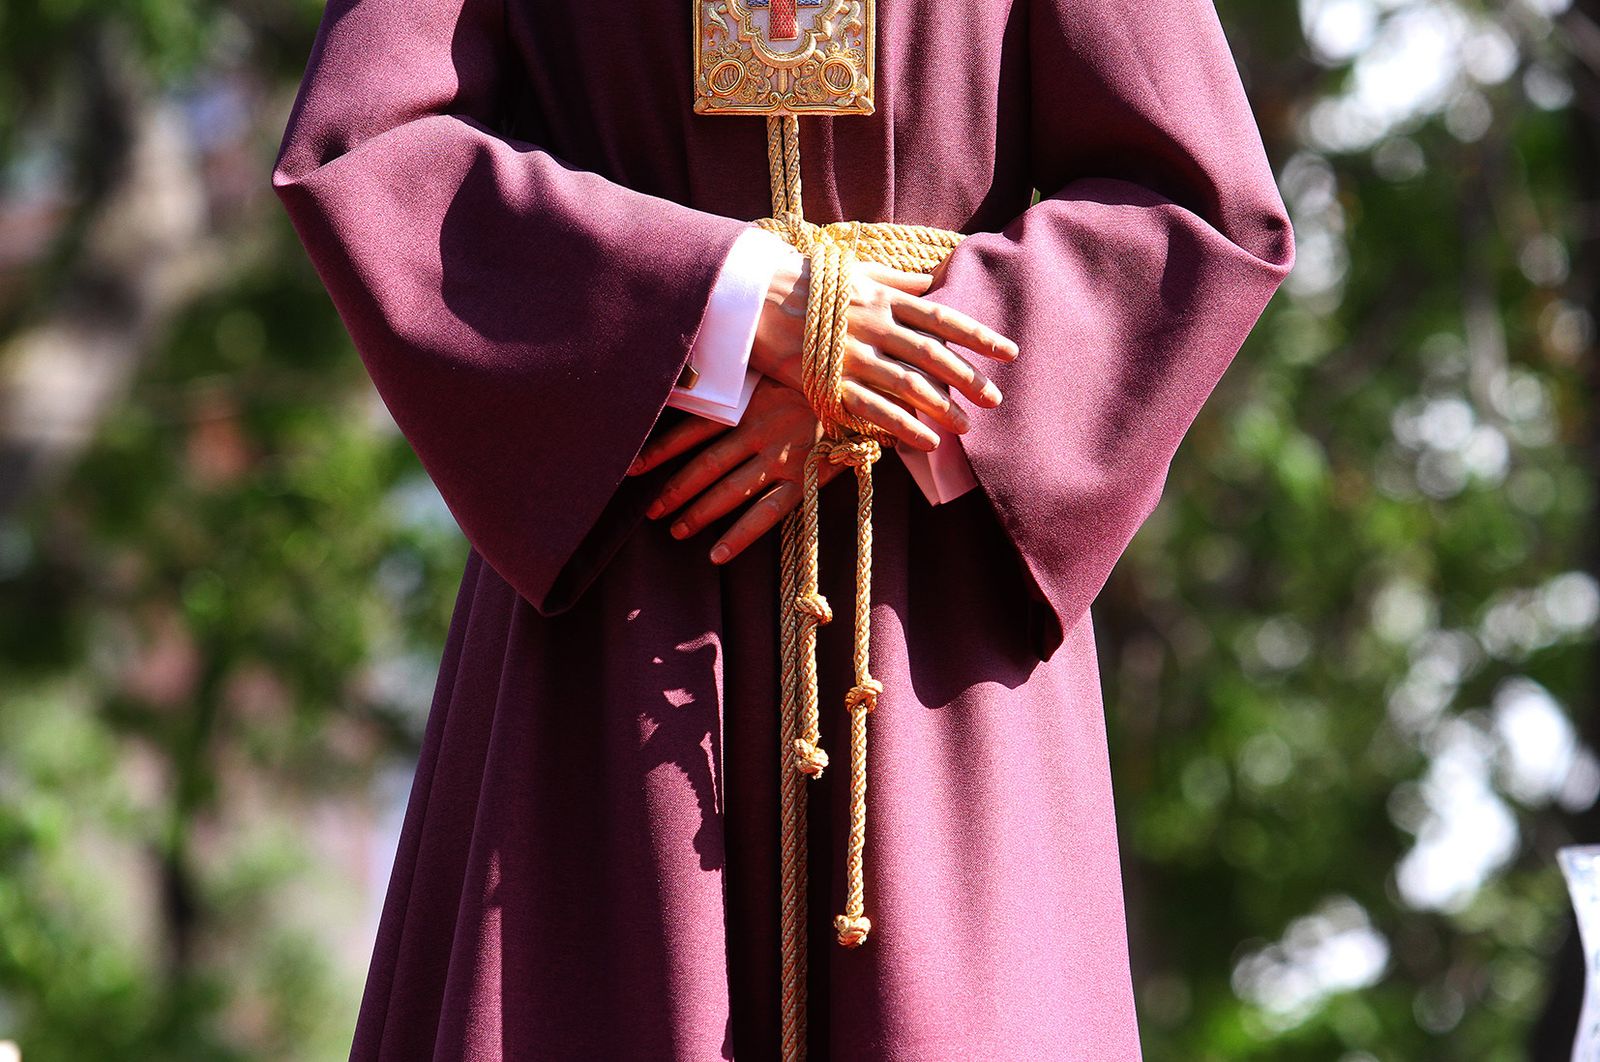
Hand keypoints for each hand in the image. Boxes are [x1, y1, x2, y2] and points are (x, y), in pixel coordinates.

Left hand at [627, 378, 845, 563]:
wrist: (870, 387)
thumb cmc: (816, 374)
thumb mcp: (776, 365)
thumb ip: (740, 376)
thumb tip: (693, 376)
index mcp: (749, 399)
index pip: (693, 427)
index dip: (661, 449)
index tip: (632, 467)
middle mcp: (761, 429)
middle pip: (705, 464)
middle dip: (674, 489)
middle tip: (648, 511)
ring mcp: (783, 456)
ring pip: (731, 490)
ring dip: (699, 512)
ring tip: (675, 531)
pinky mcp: (806, 478)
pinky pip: (768, 513)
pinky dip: (740, 535)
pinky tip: (717, 555)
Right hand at [749, 254, 1017, 451]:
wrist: (753, 298)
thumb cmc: (808, 284)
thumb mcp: (856, 273)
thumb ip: (897, 281)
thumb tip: (934, 280)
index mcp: (884, 298)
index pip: (941, 318)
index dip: (978, 335)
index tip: (1008, 352)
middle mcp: (873, 325)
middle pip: (931, 354)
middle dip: (967, 377)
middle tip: (994, 399)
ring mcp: (851, 354)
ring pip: (906, 384)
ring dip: (941, 407)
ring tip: (967, 427)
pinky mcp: (830, 381)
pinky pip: (872, 408)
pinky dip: (902, 426)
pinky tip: (927, 442)